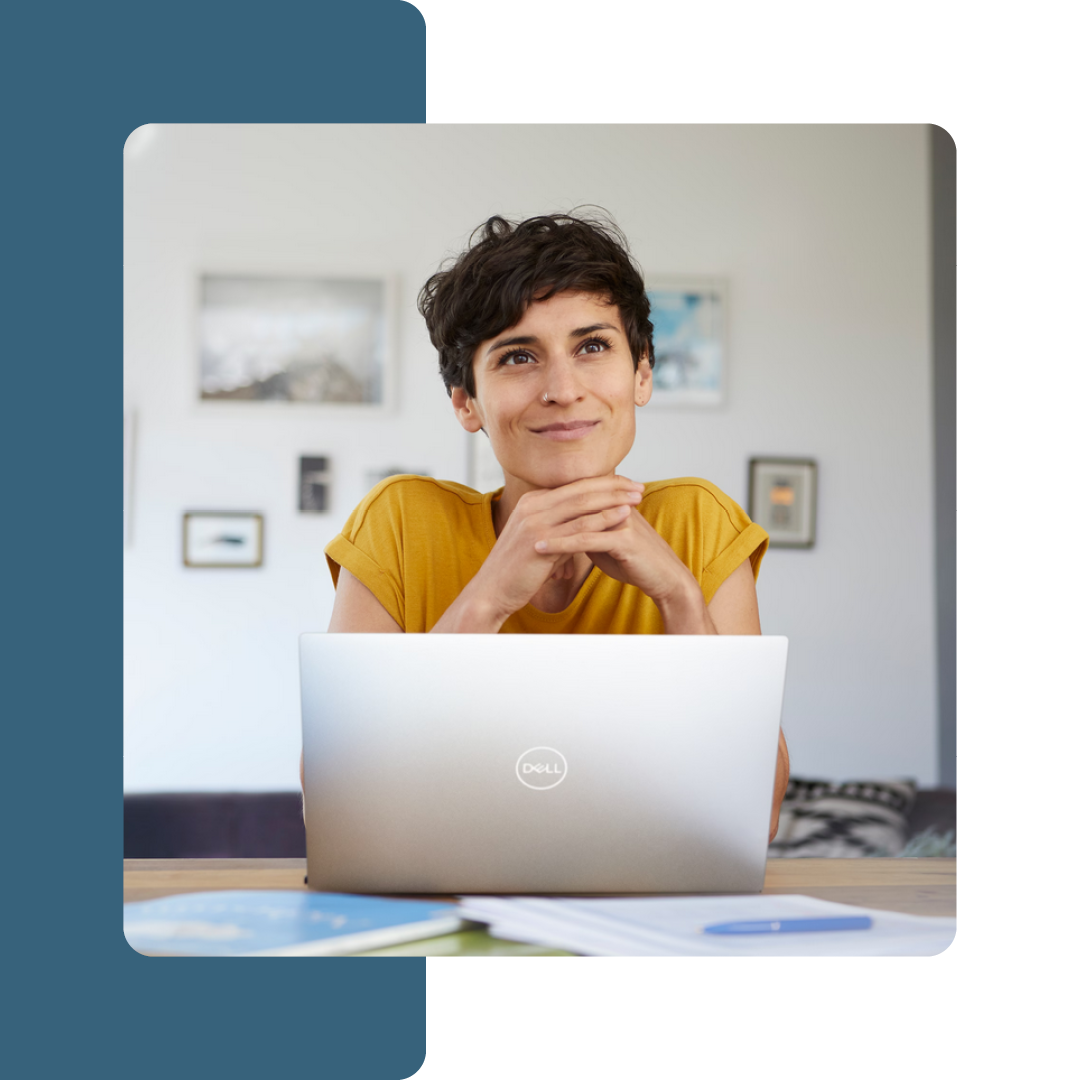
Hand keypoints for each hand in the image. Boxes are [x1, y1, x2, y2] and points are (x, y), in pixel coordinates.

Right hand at [472, 475, 645, 621]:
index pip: (573, 486)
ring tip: (637, 497)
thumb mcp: (538, 540)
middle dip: (613, 486)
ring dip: (614, 499)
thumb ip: (557, 527)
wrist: (492, 591)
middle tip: (638, 485)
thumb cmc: (517, 570)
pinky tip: (623, 516)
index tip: (625, 483)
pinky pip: (579, 526)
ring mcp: (535, 521)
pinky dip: (604, 519)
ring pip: (582, 503)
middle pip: (580, 489)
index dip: (602, 483)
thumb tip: (581, 524)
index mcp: (531, 501)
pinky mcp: (540, 540)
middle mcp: (532, 505)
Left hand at [535, 505, 695, 607]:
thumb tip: (565, 529)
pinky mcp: (624, 539)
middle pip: (574, 501)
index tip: (524, 511)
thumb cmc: (635, 562)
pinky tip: (541, 549)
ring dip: (548, 526)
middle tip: (515, 518)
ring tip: (522, 533)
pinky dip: (561, 544)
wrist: (664, 578)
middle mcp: (617, 505)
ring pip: (577, 519)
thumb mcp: (605, 543)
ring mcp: (621, 520)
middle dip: (545, 511)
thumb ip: (587, 531)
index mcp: (613, 503)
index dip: (552, 503)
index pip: (577, 495)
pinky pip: (586, 539)